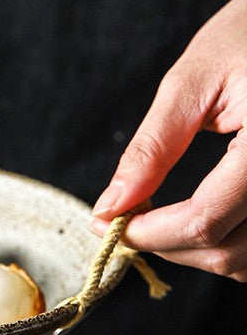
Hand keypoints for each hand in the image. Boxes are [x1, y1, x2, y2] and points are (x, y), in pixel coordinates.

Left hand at [91, 0, 246, 281]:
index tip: (107, 225)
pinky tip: (199, 220)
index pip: (205, 221)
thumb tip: (110, 206)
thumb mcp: (193, 81)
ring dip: (196, 253)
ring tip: (158, 221)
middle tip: (125, 223)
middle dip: (166, 246)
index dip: (148, 234)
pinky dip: (227, 246)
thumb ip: (151, 149)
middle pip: (227, 252)